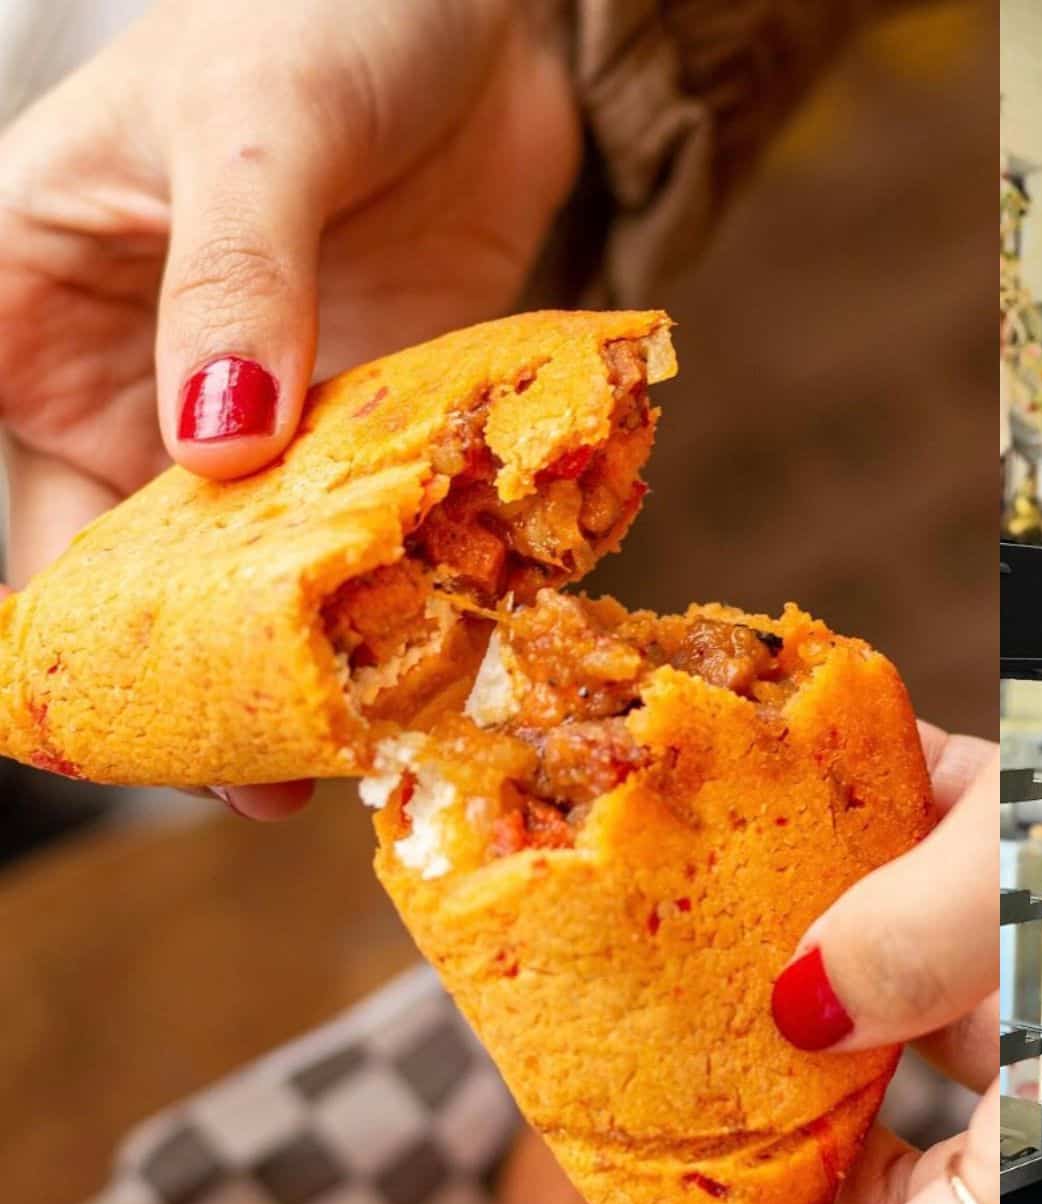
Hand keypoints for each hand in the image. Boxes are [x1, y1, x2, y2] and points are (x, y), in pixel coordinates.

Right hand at [0, 0, 581, 817]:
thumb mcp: (257, 132)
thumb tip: (215, 445)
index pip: (27, 514)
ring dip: (322, 649)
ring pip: (274, 565)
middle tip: (275, 768)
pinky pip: (389, 519)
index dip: (61, 628)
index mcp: (31, 309)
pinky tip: (456, 642)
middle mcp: (140, 382)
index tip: (116, 724)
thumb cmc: (324, 12)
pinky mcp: (384, 416)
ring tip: (371, 737)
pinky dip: (417, 579)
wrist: (476, 4)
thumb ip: (234, 280)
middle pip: (150, 570)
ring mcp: (270, 409)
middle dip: (208, 672)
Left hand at [561, 725, 998, 1203]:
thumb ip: (918, 939)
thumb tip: (800, 1004)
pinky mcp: (1041, 1024)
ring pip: (883, 1125)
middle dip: (740, 1172)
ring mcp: (1040, 1091)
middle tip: (641, 1113)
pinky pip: (929, 1026)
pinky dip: (870, 963)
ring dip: (797, 1052)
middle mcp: (1040, 1158)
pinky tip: (841, 857)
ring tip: (722, 970)